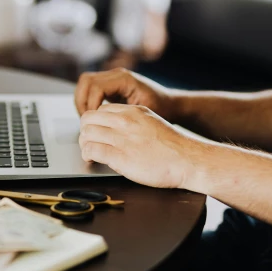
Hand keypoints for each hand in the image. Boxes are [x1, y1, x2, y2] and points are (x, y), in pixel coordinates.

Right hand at [75, 68, 176, 120]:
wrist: (172, 105)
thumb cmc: (162, 111)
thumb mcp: (142, 115)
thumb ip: (122, 118)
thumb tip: (101, 127)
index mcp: (125, 79)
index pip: (95, 87)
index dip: (90, 105)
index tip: (95, 122)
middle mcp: (117, 75)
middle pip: (85, 81)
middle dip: (82, 102)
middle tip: (87, 121)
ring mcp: (113, 78)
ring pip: (85, 84)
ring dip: (82, 102)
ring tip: (89, 120)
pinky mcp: (111, 86)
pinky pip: (91, 89)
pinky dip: (88, 102)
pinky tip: (95, 117)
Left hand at [79, 104, 198, 187]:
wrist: (188, 160)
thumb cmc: (172, 146)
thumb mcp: (150, 122)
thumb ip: (132, 121)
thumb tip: (114, 126)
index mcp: (132, 111)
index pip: (100, 110)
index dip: (94, 122)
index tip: (96, 132)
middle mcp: (125, 122)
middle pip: (88, 119)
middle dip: (85, 131)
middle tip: (88, 142)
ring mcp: (122, 138)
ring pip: (86, 134)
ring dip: (84, 144)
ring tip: (88, 153)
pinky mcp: (120, 157)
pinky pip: (92, 150)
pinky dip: (87, 155)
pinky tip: (91, 159)